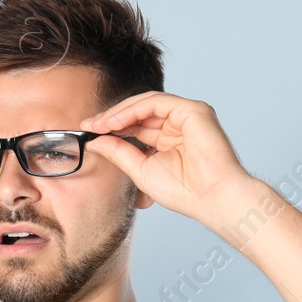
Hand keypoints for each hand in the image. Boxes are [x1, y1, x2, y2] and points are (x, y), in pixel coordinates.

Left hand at [79, 92, 257, 225]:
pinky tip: (115, 122)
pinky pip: (156, 102)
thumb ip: (119, 152)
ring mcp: (187, 115)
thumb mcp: (141, 169)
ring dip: (119, 112)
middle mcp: (178, 124)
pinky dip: (132, 110)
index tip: (89, 131)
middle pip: (139, 111)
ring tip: (98, 124)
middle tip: (89, 125)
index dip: (111, 126)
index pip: (136, 124)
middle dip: (111, 117)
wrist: (212, 199)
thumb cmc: (185, 191)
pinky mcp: (193, 110)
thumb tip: (95, 141)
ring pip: (145, 103)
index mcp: (169, 138)